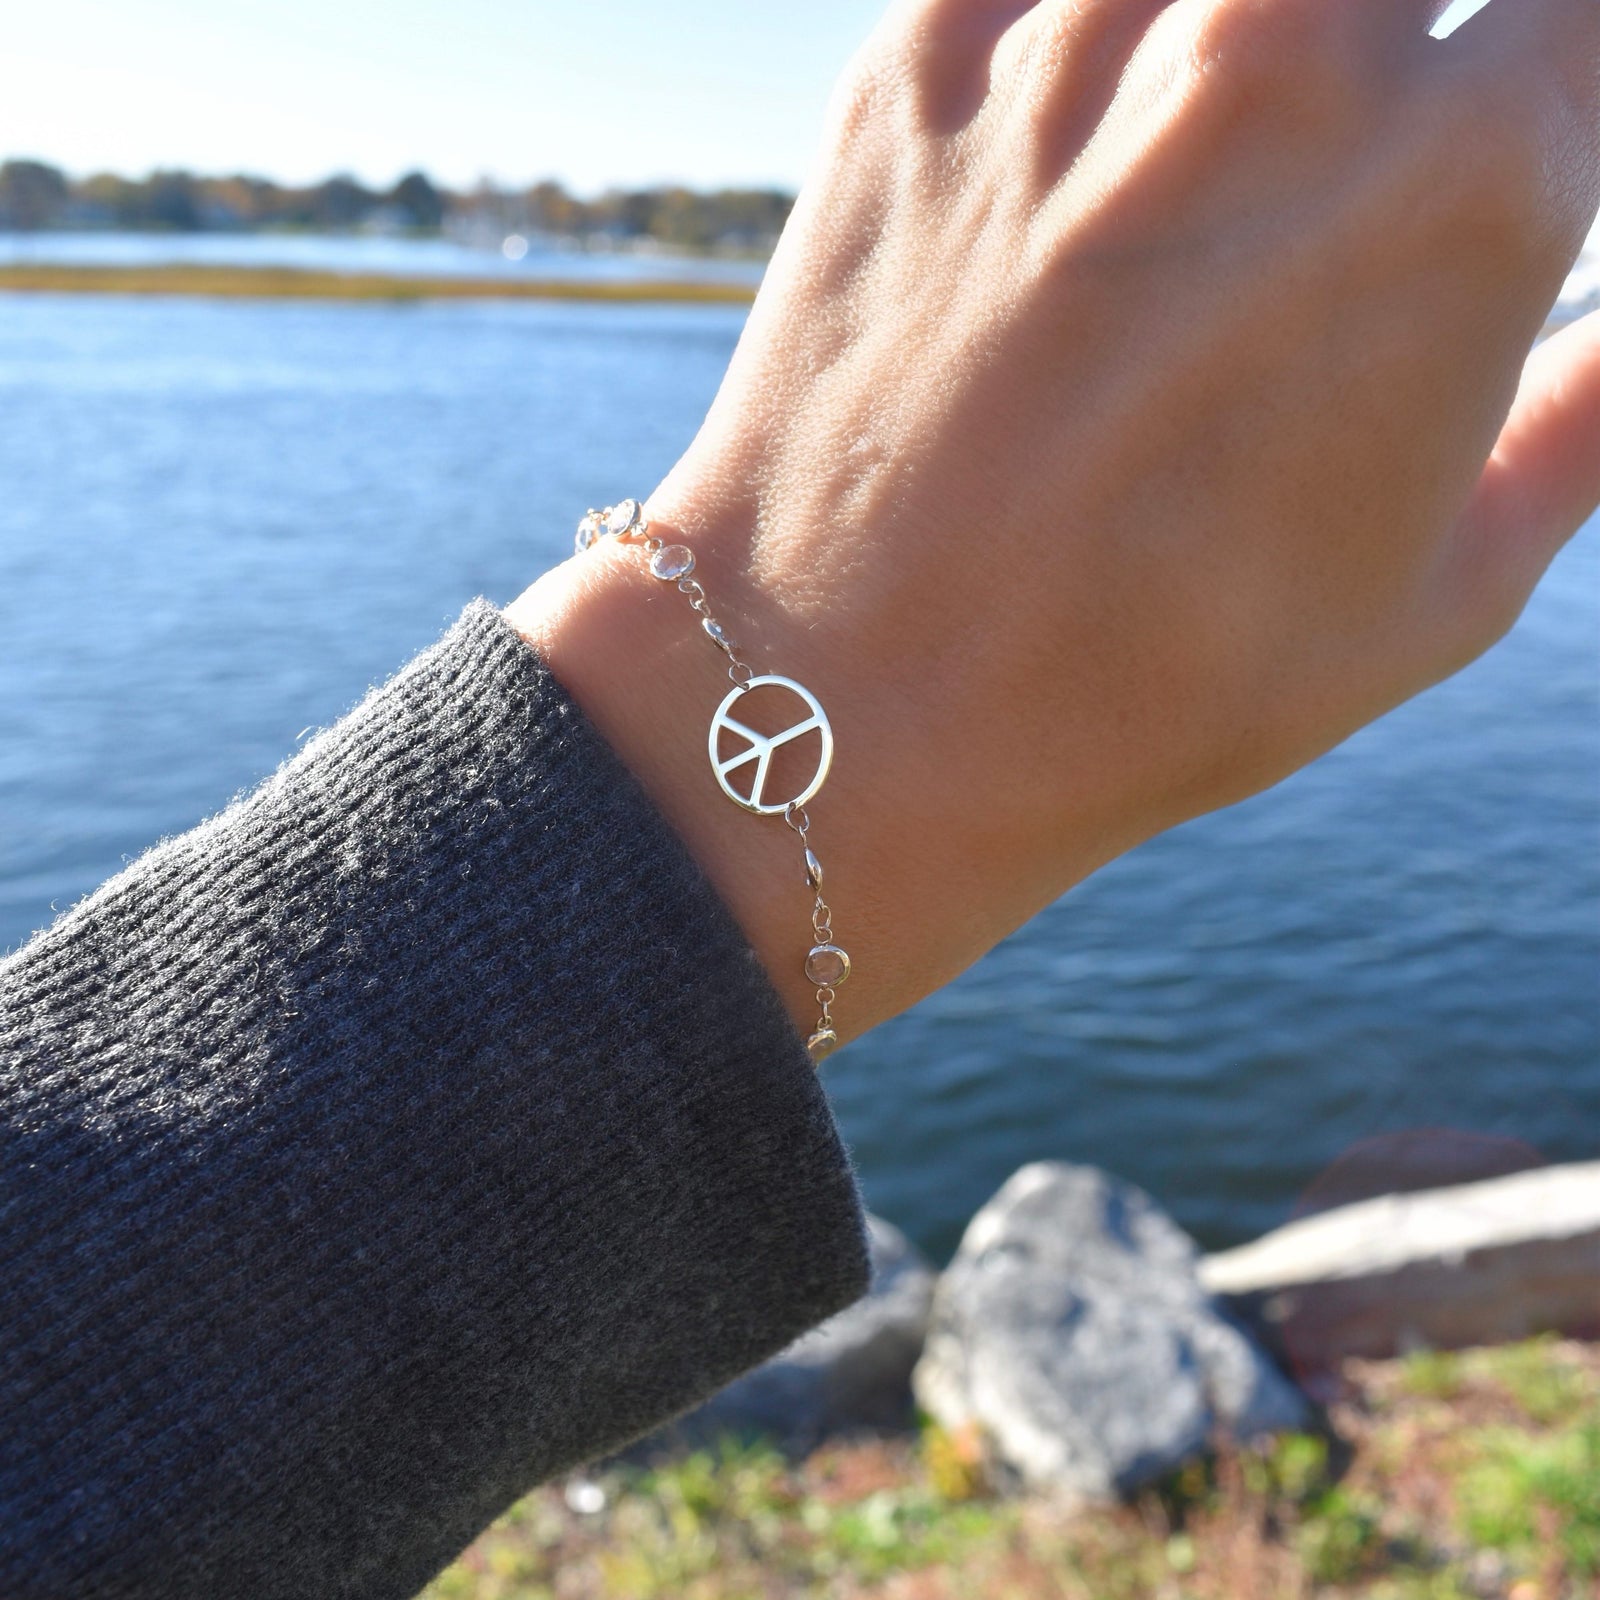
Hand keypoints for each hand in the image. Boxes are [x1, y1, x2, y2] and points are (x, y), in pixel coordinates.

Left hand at [510, 0, 1599, 1044]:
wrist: (852, 703)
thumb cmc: (1151, 685)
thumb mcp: (1440, 595)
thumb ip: (1585, 424)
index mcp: (1463, 186)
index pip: (1580, 14)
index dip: (1548, 82)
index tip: (1508, 132)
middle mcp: (1280, 64)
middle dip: (1399, 45)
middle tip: (1340, 158)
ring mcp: (1083, 36)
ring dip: (1236, 47)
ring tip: (1194, 184)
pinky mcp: (922, 53)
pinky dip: (1084, 40)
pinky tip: (1075, 161)